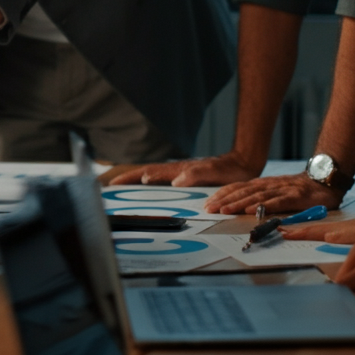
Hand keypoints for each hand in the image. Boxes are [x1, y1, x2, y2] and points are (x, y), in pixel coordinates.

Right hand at [111, 152, 261, 186]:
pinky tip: (150, 189)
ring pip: (153, 177)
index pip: (148, 173)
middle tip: (111, 185)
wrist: (242, 165)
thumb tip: (174, 181)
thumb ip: (194, 175)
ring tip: (123, 188)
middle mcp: (175, 172)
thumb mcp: (212, 173)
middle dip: (128, 178)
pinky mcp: (187, 179)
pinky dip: (151, 183)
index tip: (115, 183)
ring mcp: (180, 174)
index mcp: (177, 171)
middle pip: (146, 174)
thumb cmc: (228, 170)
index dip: (131, 178)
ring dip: (137, 181)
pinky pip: (163, 181)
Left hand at [205, 173, 343, 214]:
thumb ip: (260, 198)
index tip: (209, 204)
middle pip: (243, 192)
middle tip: (210, 209)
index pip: (238, 188)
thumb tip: (239, 208)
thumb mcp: (275, 192)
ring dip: (239, 203)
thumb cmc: (297, 190)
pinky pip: (277, 201)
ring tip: (225, 210)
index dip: (222, 195)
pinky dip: (264, 205)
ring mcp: (281, 190)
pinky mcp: (294, 196)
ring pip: (256, 196)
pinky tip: (252, 210)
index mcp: (262, 185)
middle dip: (225, 200)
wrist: (324, 181)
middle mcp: (268, 185)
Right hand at [281, 213, 354, 242]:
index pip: (312, 232)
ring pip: (317, 230)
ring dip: (305, 231)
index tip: (284, 233)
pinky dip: (315, 233)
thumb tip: (327, 235)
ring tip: (292, 232)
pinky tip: (317, 237)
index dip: (298, 233)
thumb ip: (342, 236)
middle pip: (311, 229)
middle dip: (297, 230)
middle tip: (281, 231)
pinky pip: (325, 232)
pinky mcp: (347, 232)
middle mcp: (334, 229)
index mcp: (335, 231)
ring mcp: (340, 229)